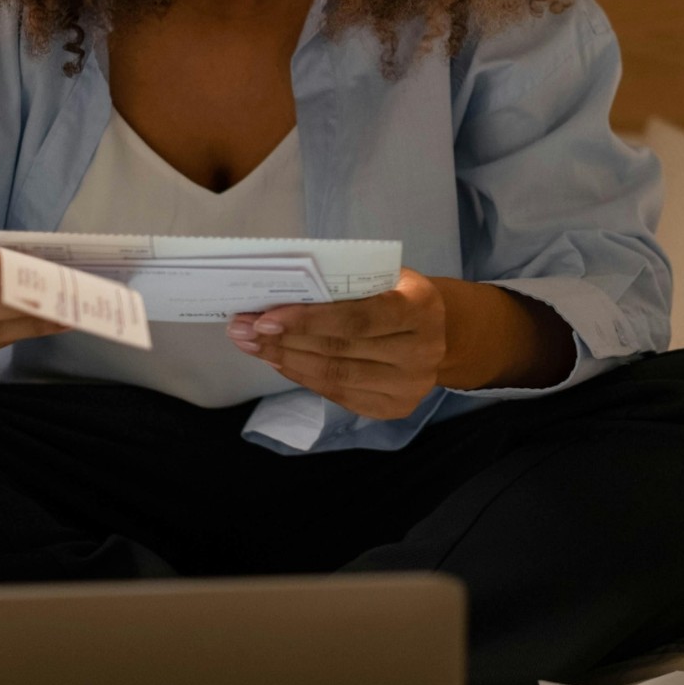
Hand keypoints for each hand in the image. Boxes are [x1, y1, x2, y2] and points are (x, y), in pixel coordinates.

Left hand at [225, 268, 446, 419]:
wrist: (442, 331)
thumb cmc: (399, 292)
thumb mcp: (384, 275)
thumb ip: (344, 284)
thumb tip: (281, 293)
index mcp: (420, 308)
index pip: (357, 318)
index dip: (308, 320)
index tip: (264, 318)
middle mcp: (421, 352)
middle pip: (339, 350)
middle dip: (283, 339)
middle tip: (241, 329)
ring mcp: (409, 386)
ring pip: (334, 376)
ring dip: (285, 359)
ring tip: (250, 345)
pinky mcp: (394, 408)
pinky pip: (338, 394)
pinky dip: (303, 376)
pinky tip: (277, 361)